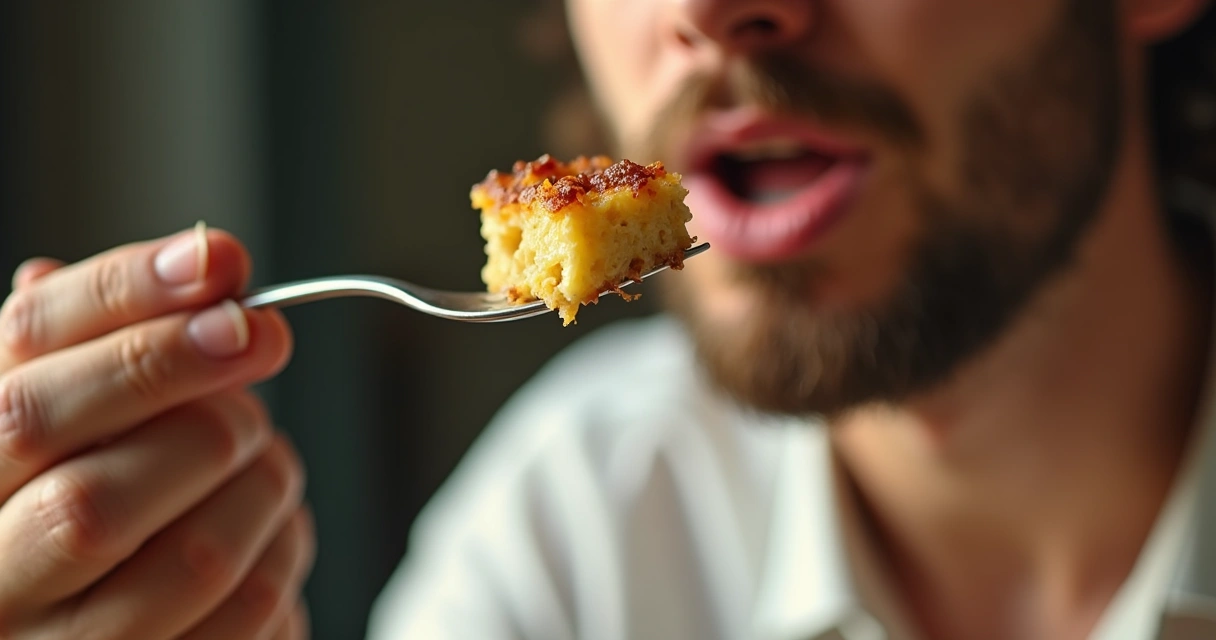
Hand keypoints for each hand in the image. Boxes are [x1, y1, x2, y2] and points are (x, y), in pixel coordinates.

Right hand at [0, 226, 313, 638]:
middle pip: (93, 501)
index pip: (15, 391)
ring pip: (192, 564)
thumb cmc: (72, 500)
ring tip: (267, 457)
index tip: (221, 265)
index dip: (124, 311)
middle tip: (255, 366)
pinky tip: (275, 526)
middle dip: (206, 420)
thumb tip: (199, 257)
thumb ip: (101, 344)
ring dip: (262, 485)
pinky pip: (246, 618)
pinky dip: (285, 551)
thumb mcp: (58, 411)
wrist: (76, 612)